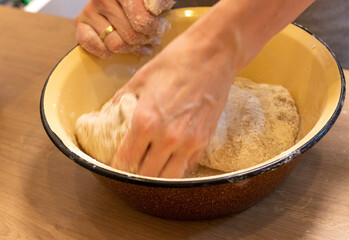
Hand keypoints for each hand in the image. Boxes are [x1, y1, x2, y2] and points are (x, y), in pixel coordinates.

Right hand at [75, 0, 168, 57]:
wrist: (120, 2)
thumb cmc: (143, 3)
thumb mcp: (154, 0)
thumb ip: (158, 2)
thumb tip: (154, 9)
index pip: (142, 20)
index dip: (155, 29)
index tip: (161, 28)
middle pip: (131, 36)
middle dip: (145, 40)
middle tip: (151, 38)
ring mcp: (89, 11)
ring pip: (116, 45)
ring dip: (131, 49)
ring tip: (140, 43)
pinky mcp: (80, 24)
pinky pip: (98, 48)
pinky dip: (110, 52)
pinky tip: (119, 47)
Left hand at [110, 31, 235, 177]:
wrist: (213, 55)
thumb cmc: (175, 62)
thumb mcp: (140, 79)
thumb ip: (121, 101)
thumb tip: (110, 114)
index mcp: (146, 122)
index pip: (126, 160)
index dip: (118, 166)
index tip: (118, 164)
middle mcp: (168, 138)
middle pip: (146, 175)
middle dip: (136, 174)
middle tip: (133, 166)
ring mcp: (190, 142)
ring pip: (169, 178)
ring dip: (158, 177)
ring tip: (152, 167)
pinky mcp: (205, 140)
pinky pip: (188, 165)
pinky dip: (177, 166)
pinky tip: (172, 157)